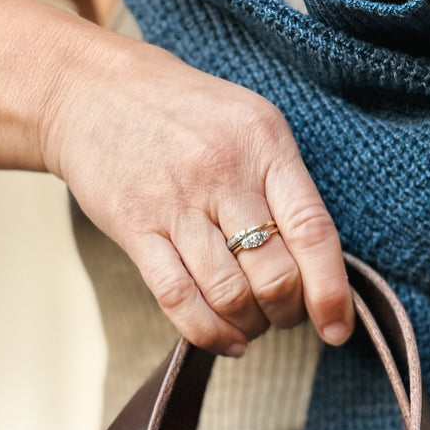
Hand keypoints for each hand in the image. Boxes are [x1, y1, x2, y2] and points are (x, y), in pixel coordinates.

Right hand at [41, 30, 353, 356]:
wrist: (90, 90)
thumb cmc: (184, 116)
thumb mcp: (248, 126)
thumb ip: (284, 187)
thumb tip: (320, 271)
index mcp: (264, 143)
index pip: (312, 230)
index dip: (330, 291)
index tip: (338, 328)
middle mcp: (222, 171)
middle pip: (274, 275)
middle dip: (287, 313)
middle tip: (282, 313)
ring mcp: (175, 202)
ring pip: (230, 295)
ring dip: (250, 325)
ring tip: (251, 322)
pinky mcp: (135, 228)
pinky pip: (179, 299)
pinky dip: (209, 333)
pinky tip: (225, 339)